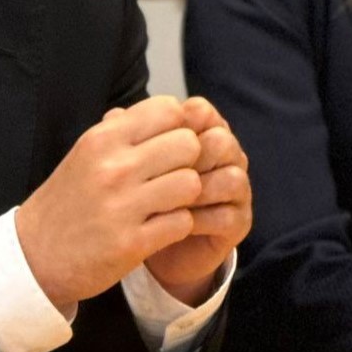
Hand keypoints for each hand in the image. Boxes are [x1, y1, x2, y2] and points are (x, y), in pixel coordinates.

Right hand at [15, 95, 203, 311]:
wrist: (34, 255)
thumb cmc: (68, 201)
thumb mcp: (88, 152)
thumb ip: (127, 131)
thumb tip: (175, 112)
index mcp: (102, 139)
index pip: (168, 110)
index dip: (179, 127)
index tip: (169, 145)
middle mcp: (112, 167)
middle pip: (188, 144)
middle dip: (188, 161)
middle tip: (172, 176)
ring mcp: (122, 206)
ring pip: (191, 183)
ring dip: (186, 196)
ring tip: (167, 203)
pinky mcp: (131, 243)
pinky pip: (182, 222)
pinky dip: (178, 225)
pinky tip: (160, 227)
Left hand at [141, 97, 251, 305]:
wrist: (143, 239)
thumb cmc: (137, 192)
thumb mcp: (126, 161)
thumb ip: (121, 134)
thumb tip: (113, 115)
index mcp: (202, 130)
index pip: (201, 112)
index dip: (175, 123)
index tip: (143, 140)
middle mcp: (225, 156)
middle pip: (220, 141)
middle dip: (187, 158)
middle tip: (152, 174)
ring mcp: (236, 189)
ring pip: (230, 178)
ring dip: (194, 190)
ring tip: (159, 202)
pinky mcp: (238, 222)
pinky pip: (227, 216)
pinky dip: (198, 220)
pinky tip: (169, 223)